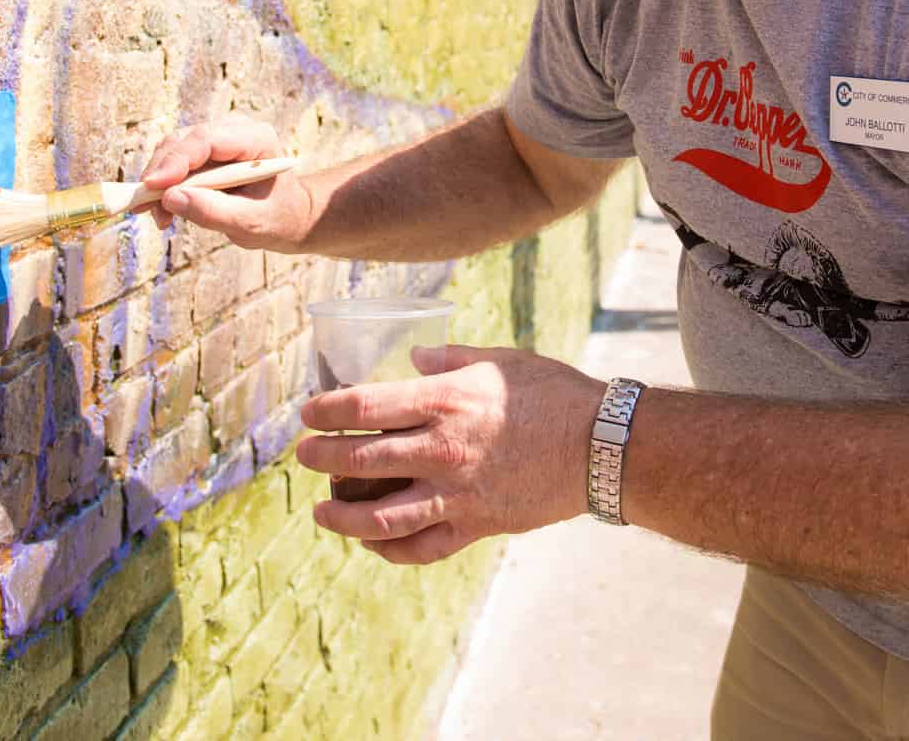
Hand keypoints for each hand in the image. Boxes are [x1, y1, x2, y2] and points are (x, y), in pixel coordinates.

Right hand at [138, 115, 311, 249]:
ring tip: (159, 216)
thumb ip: (213, 212)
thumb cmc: (276, 218)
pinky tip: (165, 211)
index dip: (176, 160)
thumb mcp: (251, 223)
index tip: (152, 186)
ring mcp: (218, 137)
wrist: (287, 215)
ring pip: (173, 149)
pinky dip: (164, 185)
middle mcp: (236, 129)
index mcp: (257, 138)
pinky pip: (174, 161)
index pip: (206, 139)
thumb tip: (170, 198)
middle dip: (160, 173)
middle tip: (145, 207)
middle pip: (184, 141)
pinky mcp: (204, 151)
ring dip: (158, 182)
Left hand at [295, 344, 606, 564]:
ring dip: (341, 517)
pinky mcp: (476, 525)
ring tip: (321, 512)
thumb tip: (413, 356)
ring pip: (381, 518)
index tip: (308, 413)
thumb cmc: (553, 393)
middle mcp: (443, 450)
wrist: (603, 445)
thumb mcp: (500, 359)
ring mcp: (458, 495)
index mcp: (446, 401)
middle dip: (321, 460)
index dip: (326, 411)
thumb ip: (450, 358)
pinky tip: (372, 543)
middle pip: (360, 461)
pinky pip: (422, 548)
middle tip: (305, 457)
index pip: (364, 407)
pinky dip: (390, 550)